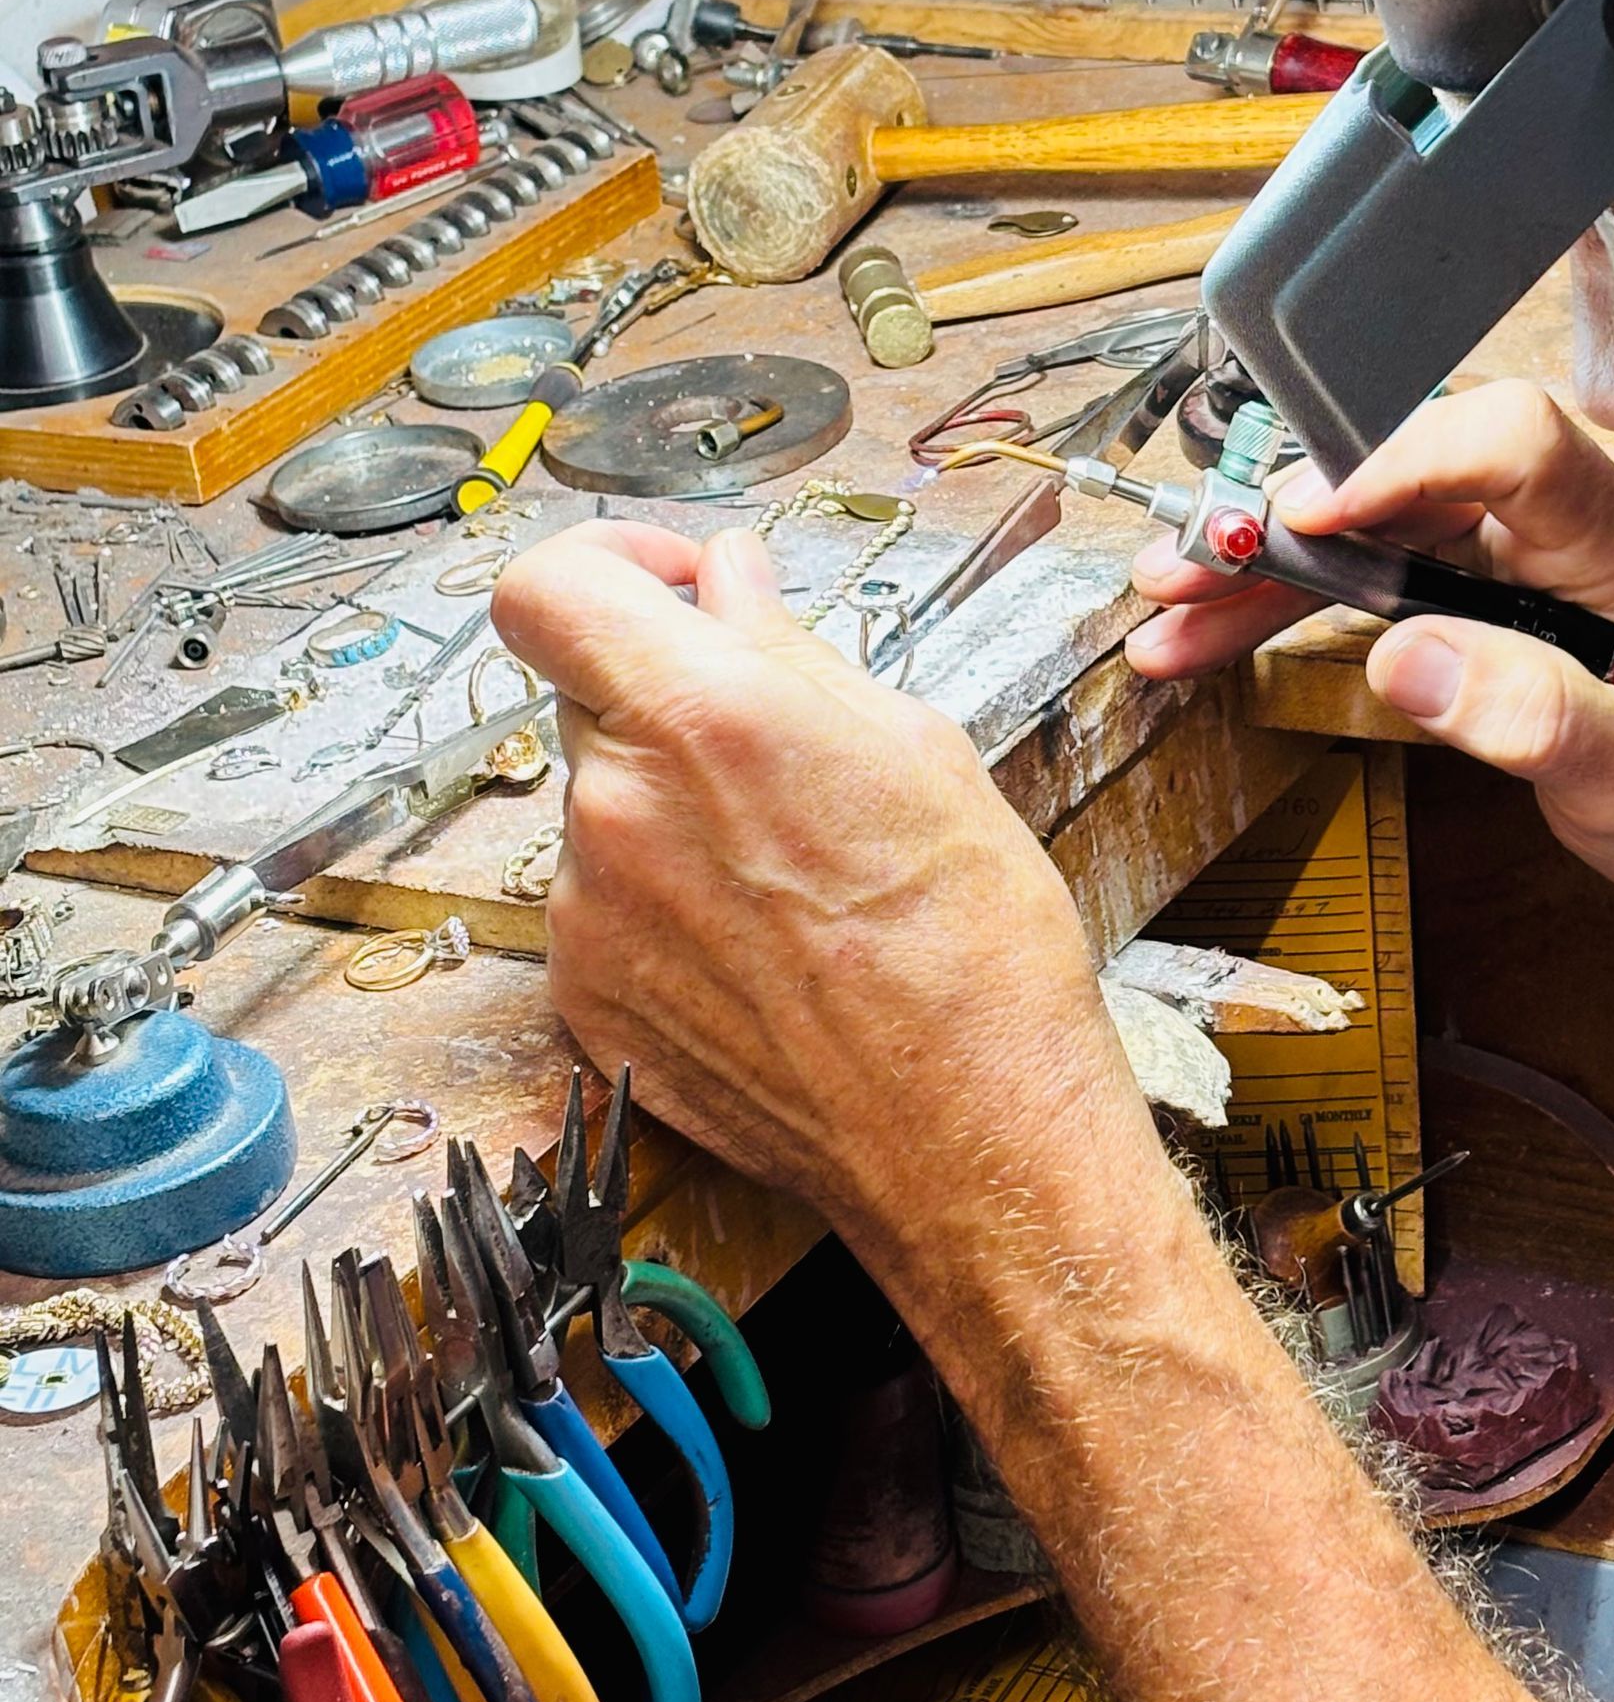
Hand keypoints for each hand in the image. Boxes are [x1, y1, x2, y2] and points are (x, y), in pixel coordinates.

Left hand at [491, 524, 1143, 1237]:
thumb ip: (793, 653)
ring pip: (601, 805)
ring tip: (786, 873)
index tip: (665, 586)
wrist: (971, 1136)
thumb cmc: (975, 954)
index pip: (549, 587)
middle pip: (588, 694)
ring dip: (670, 810)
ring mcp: (590, 914)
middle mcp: (621, 810)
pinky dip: (663, 902)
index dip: (604, 565)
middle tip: (769, 748)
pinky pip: (602, 904)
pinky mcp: (585, 999)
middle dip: (668, 700)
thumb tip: (730, 585)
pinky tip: (760, 942)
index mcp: (707, 720)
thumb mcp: (917, 751)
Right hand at [1127, 381, 1613, 896]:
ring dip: (1255, 561)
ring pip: (1355, 519)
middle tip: (1191, 563)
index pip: (1508, 441)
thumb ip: (1539, 719)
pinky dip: (1272, 602)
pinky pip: (1348, 571)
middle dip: (1282, 512)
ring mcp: (1496, 545)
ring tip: (1168, 606)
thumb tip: (1410, 659)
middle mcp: (1548, 517)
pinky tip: (1201, 636)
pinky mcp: (1455, 582)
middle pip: (1400, 468)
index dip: (1401, 458)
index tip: (1311, 517)